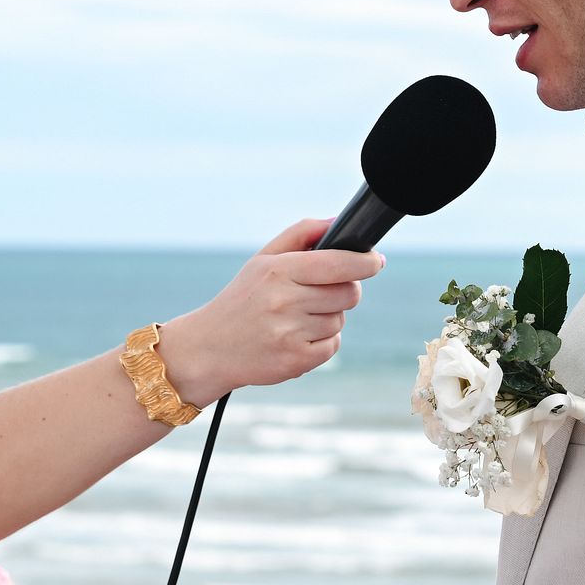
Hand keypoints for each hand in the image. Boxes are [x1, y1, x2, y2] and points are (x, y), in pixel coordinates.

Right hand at [157, 221, 383, 405]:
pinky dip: (322, 342)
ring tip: (297, 318)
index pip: (338, 263)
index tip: (375, 261)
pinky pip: (333, 346)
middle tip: (322, 292)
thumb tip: (338, 222)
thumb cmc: (242, 299)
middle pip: (348, 293)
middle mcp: (283, 301)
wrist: (209, 348)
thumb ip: (300, 234)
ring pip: (340, 320)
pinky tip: (297, 338)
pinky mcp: (295, 362)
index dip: (365, 262)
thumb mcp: (262, 260)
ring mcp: (289, 334)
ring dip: (329, 317)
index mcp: (277, 271)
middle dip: (344, 290)